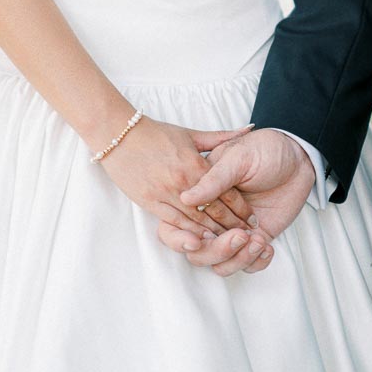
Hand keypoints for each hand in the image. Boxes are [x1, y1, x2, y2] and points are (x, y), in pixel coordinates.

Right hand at [100, 117, 256, 239]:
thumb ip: (221, 137)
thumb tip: (250, 128)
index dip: (241, 207)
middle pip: (214, 209)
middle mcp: (184, 181)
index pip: (225, 191)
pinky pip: (174, 222)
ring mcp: (166, 193)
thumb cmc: (157, 133)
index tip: (252, 218)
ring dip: (214, 233)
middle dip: (232, 224)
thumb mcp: (191, 134)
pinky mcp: (150, 202)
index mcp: (195, 163)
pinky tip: (202, 241)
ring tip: (229, 243)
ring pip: (196, 220)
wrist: (120, 134)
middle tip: (246, 235)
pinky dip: (189, 234)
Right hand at [156, 129, 314, 275]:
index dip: (181, 239)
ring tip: (257, 240)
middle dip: (216, 250)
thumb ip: (215, 179)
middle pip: (197, 253)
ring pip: (220, 264)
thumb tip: (186, 198)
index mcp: (200, 195)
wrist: (297, 156)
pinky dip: (255, 263)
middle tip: (241, 235)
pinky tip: (267, 246)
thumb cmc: (263, 149)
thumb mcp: (239, 157)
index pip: (176, 225)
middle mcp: (212, 218)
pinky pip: (246, 265)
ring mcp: (232, 231)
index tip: (197, 241)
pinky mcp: (253, 240)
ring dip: (237, 258)